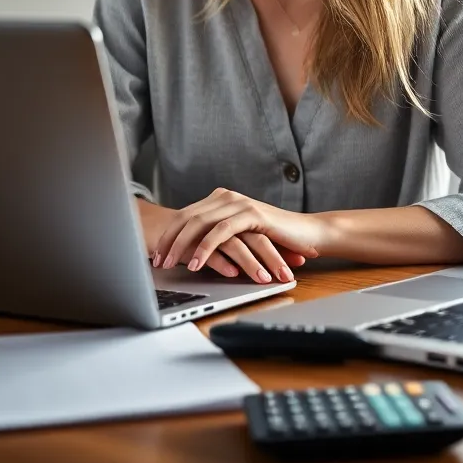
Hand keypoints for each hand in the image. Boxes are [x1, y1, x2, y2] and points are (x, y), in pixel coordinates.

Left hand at [152, 189, 326, 284]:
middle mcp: (226, 197)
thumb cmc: (274, 239)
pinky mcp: (251, 213)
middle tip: (156, 262)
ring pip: (199, 223)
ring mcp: (238, 203)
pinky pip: (221, 231)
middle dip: (168, 241)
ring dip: (181, 246)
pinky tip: (195, 263)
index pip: (184, 216)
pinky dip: (205, 248)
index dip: (167, 236)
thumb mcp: (239, 238)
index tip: (154, 256)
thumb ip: (217, 238)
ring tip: (170, 265)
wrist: (307, 234)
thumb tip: (187, 255)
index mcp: (219, 199)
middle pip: (186, 217)